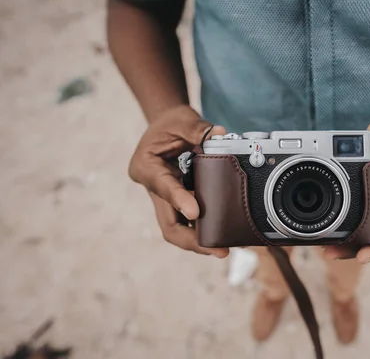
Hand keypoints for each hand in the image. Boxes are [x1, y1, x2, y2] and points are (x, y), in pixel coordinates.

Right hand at [128, 105, 228, 256]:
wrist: (165, 126)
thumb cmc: (171, 123)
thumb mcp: (181, 118)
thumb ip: (198, 128)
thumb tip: (219, 134)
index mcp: (146, 167)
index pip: (163, 187)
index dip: (179, 200)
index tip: (196, 212)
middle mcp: (152, 187)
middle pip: (167, 224)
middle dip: (192, 241)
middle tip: (218, 250)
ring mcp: (164, 199)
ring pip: (177, 228)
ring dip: (199, 241)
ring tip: (223, 248)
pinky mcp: (177, 202)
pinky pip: (189, 222)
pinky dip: (204, 230)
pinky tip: (223, 235)